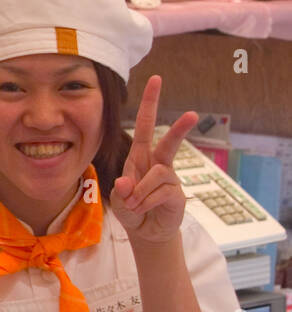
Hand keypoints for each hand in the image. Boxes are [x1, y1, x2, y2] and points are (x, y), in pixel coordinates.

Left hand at [109, 75, 197, 245]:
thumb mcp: (119, 200)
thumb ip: (121, 191)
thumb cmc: (131, 209)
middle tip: (193, 114)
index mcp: (139, 156)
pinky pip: (161, 193)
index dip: (149, 104)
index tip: (156, 80)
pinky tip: (144, 209)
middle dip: (180, 128)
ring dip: (140, 192)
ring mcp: (169, 178)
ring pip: (157, 175)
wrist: (146, 232)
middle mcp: (156, 163)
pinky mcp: (176, 193)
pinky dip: (146, 202)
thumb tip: (125, 182)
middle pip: (169, 142)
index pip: (145, 126)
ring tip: (134, 204)